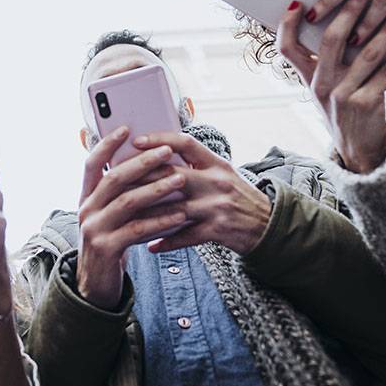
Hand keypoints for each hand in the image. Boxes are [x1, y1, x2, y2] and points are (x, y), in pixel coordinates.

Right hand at [74, 127, 188, 308]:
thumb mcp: (110, 215)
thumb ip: (121, 194)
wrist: (96, 285)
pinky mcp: (106, 248)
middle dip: (142, 162)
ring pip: (127, 202)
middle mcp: (86, 209)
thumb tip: (149, 163)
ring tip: (180, 179)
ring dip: (156, 188)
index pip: (92, 163)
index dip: (107, 144)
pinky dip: (160, 220)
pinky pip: (137, 229)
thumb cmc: (112, 242)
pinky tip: (179, 214)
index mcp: (86, 197)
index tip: (126, 128)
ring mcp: (93, 229)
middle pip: (114, 178)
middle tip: (167, 151)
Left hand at [129, 132, 270, 254]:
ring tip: (125, 216)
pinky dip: (165, 242)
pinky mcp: (217, 230)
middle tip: (117, 181)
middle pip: (172, 175)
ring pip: (173, 208)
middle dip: (142, 178)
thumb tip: (160, 154)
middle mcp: (216, 181)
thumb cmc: (239, 197)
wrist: (269, 225)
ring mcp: (216, 206)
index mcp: (216, 163)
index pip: (185, 143)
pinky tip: (149, 245)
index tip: (136, 141)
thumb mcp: (223, 173)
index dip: (160, 140)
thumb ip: (197, 164)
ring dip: (147, 214)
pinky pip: (185, 236)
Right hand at [275, 0, 385, 173]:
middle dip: (347, 11)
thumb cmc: (344, 107)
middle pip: (329, 40)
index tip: (298, 1)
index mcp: (307, 77)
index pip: (286, 48)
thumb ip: (329, 58)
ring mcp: (342, 95)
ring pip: (365, 54)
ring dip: (385, 29)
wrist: (358, 149)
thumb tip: (346, 16)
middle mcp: (320, 85)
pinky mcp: (366, 104)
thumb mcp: (327, 85)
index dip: (288, 24)